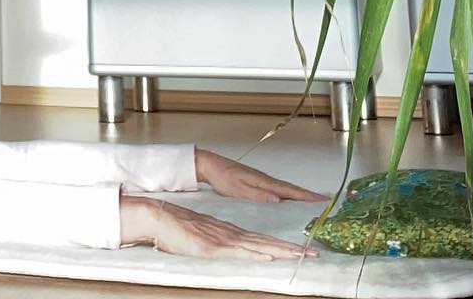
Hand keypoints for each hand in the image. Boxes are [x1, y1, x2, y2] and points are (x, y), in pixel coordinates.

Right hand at [122, 195, 316, 261]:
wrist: (158, 216)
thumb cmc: (178, 230)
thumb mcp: (204, 240)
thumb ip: (220, 246)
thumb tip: (233, 254)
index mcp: (231, 233)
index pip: (263, 240)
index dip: (284, 246)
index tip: (303, 251)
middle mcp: (231, 235)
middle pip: (267, 242)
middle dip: (291, 249)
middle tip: (314, 254)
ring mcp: (222, 240)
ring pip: (258, 246)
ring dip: (281, 251)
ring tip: (301, 255)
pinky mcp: (211, 246)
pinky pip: (238, 251)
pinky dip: (255, 253)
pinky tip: (268, 255)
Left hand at [194, 149, 327, 202]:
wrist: (210, 165)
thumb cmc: (223, 177)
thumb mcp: (238, 189)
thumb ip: (258, 195)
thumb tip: (278, 200)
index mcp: (263, 181)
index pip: (290, 190)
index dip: (307, 196)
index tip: (323, 200)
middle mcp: (266, 179)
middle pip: (292, 189)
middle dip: (309, 195)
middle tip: (326, 202)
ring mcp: (262, 180)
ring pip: (286, 189)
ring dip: (300, 195)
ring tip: (314, 202)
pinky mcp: (257, 182)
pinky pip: (278, 188)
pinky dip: (288, 193)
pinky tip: (289, 199)